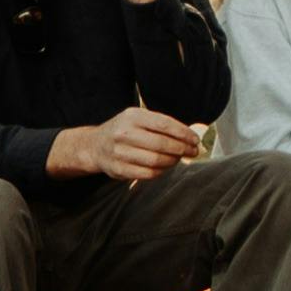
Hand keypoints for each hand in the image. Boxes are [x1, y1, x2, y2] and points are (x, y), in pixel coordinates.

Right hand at [48, 106, 201, 184]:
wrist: (95, 145)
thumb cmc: (124, 130)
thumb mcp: (139, 118)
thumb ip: (162, 125)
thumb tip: (191, 135)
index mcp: (132, 116)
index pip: (164, 124)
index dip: (184, 133)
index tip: (195, 140)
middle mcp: (124, 133)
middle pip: (162, 144)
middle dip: (182, 149)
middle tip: (193, 152)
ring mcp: (119, 152)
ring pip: (156, 161)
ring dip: (173, 161)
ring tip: (179, 158)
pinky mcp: (118, 169)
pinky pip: (147, 174)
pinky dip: (162, 171)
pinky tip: (166, 167)